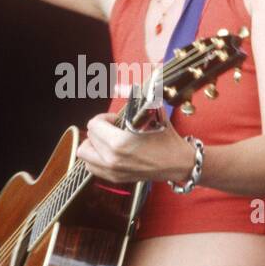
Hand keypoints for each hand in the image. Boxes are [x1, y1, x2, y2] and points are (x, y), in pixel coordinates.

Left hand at [76, 111, 194, 185]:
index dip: (104, 118)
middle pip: (87, 140)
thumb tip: (125, 86)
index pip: (94, 125)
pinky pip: (92, 167)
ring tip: (107, 141)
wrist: (179, 163)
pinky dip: (95, 158)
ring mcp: (113, 172)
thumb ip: (138, 100)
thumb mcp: (154, 114)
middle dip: (97, 131)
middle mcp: (112, 159)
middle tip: (111, 128)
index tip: (115, 119)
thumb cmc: (167, 140)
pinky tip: (108, 152)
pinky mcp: (115, 179)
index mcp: (119, 143)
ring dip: (93, 145)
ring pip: (85, 156)